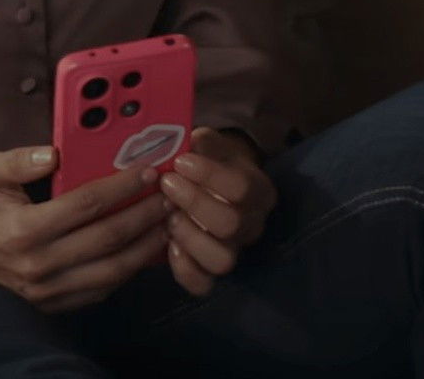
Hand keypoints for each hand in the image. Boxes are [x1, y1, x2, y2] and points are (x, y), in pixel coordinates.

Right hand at [0, 146, 170, 314]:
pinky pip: (102, 289)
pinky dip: (129, 270)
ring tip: (167, 222)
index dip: (121, 187)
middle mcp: (37, 264)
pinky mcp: (53, 303)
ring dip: (146, 246)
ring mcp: (46, 290)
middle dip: (145, 214)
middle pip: (108, 240)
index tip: (147, 170)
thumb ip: (18, 160)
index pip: (86, 205)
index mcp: (22, 229)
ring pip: (112, 271)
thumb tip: (54, 152)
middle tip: (171, 195)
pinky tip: (144, 248)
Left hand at [158, 126, 276, 296]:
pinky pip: (202, 284)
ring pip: (221, 260)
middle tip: (166, 184)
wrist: (203, 184)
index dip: (209, 175)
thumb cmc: (204, 161)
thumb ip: (200, 141)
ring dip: (189, 238)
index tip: (181, 161)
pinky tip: (167, 245)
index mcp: (257, 190)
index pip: (242, 187)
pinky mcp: (209, 270)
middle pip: (231, 224)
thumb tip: (186, 139)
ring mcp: (232, 250)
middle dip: (193, 203)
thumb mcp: (207, 144)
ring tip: (168, 217)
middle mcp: (251, 224)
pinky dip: (183, 269)